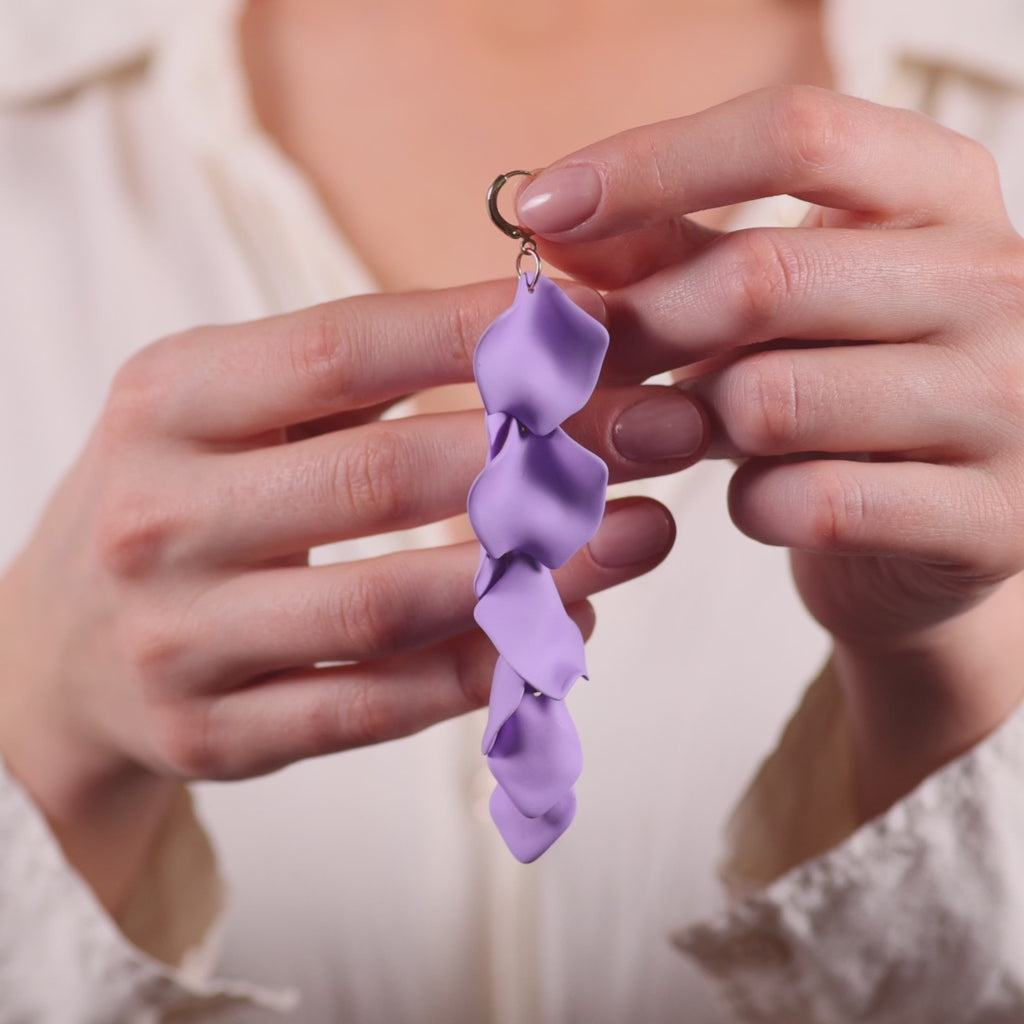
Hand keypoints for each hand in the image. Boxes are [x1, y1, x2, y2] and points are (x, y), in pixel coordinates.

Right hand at [0, 281, 703, 908]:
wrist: (57, 653)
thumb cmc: (177, 500)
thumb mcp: (221, 407)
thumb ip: (349, 372)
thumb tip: (527, 333)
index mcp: (168, 401)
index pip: (341, 348)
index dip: (477, 333)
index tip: (588, 320)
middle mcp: (160, 517)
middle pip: (383, 476)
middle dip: (539, 453)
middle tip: (657, 431)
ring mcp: (180, 640)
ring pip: (391, 607)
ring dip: (536, 572)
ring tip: (640, 535)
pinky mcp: (216, 737)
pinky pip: (377, 707)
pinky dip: (483, 668)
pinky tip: (564, 630)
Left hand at [516, 86, 1023, 815]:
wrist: (937, 534)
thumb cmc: (842, 394)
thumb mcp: (773, 305)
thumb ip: (674, 256)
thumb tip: (550, 221)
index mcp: (943, 193)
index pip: (794, 133)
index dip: (649, 165)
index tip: (538, 208)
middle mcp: (999, 281)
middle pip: (763, 276)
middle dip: (642, 328)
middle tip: (580, 364)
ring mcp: (1009, 403)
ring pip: (772, 399)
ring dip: (692, 427)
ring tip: (687, 434)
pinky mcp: (989, 518)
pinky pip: (808, 502)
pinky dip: (752, 506)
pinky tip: (758, 500)